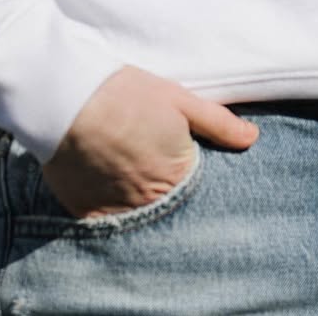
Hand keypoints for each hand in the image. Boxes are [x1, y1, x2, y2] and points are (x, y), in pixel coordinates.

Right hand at [41, 65, 258, 217]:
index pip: (198, 194)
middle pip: (168, 209)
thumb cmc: (126, 94)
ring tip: (132, 179)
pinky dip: (110, 209)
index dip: (193, 182)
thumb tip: (252, 138)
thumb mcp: (178, 99)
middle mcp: (150, 204)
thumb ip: (218, 122)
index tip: (186, 172)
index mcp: (177, 177)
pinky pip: (106, 222)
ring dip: (140, 204)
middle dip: (168, 197)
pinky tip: (107, 186)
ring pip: (138, 218)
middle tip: (155, 172)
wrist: (66, 98)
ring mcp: (116, 214)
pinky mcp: (86, 215)